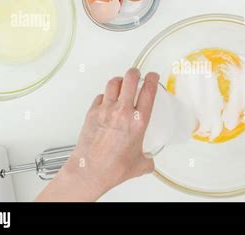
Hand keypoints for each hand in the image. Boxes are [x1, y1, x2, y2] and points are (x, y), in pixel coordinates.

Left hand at [36, 68, 158, 201]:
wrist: (90, 171)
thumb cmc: (112, 168)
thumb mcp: (139, 165)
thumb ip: (147, 160)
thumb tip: (148, 160)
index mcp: (138, 121)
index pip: (148, 90)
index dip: (153, 78)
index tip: (153, 76)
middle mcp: (123, 112)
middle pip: (130, 79)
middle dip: (135, 72)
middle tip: (137, 74)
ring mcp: (106, 110)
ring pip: (113, 83)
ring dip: (120, 80)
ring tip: (122, 83)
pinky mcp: (92, 113)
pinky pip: (100, 96)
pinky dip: (105, 95)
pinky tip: (107, 101)